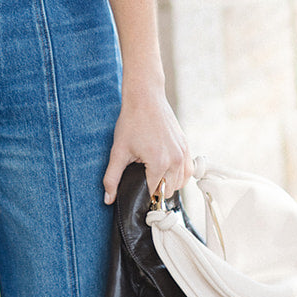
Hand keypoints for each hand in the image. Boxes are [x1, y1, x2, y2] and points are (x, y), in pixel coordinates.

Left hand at [102, 91, 191, 205]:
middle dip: (155, 190)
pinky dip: (179, 175)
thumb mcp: (118, 151)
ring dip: (168, 184)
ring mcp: (184, 153)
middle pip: (168, 191)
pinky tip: (166, 170)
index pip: (154, 193)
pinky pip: (188, 171)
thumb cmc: (131, 122)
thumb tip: (108, 199)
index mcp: (159, 164)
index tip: (134, 191)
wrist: (146, 97)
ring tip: (152, 175)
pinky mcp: (186, 146)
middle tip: (141, 180)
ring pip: (181, 183)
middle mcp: (176, 160)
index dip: (142, 195)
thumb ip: (112, 178)